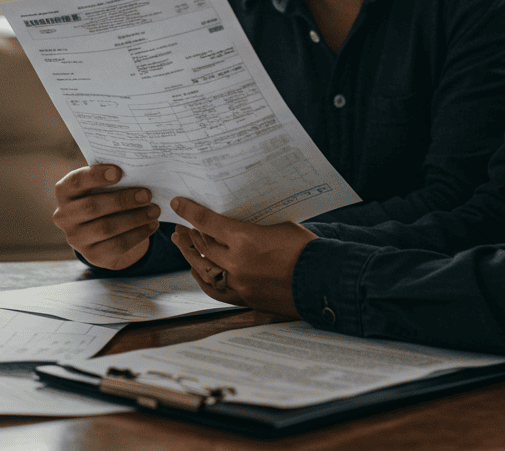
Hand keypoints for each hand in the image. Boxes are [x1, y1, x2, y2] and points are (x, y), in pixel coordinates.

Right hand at [51, 164, 159, 269]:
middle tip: (147, 194)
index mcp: (65, 193)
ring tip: (154, 210)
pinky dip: (137, 234)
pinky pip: (117, 245)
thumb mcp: (102, 188)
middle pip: (92, 206)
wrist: (103, 235)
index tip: (119, 172)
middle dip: (122, 200)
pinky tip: (151, 225)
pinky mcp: (92, 255)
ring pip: (106, 228)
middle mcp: (64, 216)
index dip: (96, 175)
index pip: (76, 181)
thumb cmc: (105, 200)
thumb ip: (112, 180)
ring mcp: (76, 238)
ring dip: (134, 218)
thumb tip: (137, 174)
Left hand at [169, 197, 316, 316]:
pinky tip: (197, 270)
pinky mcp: (246, 300)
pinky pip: (216, 290)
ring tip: (182, 244)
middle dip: (189, 233)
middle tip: (180, 225)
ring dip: (191, 255)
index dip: (190, 211)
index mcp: (245, 239)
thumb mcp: (279, 227)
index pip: (208, 222)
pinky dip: (204, 279)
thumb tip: (234, 223)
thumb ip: (252, 227)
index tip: (178, 204)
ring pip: (204, 269)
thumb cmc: (308, 250)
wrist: (326, 281)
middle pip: (203, 246)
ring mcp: (241, 284)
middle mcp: (237, 263)